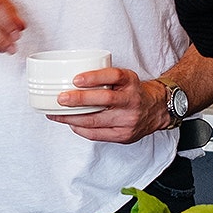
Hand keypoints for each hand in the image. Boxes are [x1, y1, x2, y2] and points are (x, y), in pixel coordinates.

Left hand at [54, 68, 168, 144]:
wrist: (156, 110)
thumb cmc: (133, 92)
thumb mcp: (125, 78)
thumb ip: (105, 78)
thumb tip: (71, 80)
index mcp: (131, 82)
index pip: (114, 76)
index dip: (94, 77)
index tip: (76, 79)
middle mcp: (131, 100)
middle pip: (104, 99)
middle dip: (79, 100)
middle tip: (61, 98)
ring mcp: (128, 120)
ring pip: (96, 121)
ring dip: (72, 118)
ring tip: (56, 113)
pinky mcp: (123, 135)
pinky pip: (97, 134)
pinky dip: (80, 129)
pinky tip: (71, 123)